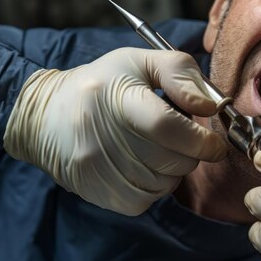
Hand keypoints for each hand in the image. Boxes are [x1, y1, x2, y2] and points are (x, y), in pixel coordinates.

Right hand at [4, 48, 227, 214]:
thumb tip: (210, 106)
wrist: (46, 116)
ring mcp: (96, 168)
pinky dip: (156, 186)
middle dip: (191, 152)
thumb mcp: (140, 61)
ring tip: (159, 147)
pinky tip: (146, 166)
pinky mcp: (95, 191)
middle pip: (170, 159)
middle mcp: (101, 135)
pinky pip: (145, 200)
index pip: (165, 125)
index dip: (199, 138)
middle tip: (183, 137)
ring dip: (175, 169)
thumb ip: (180, 73)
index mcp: (115, 97)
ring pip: (163, 183)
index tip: (214, 142)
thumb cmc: (103, 83)